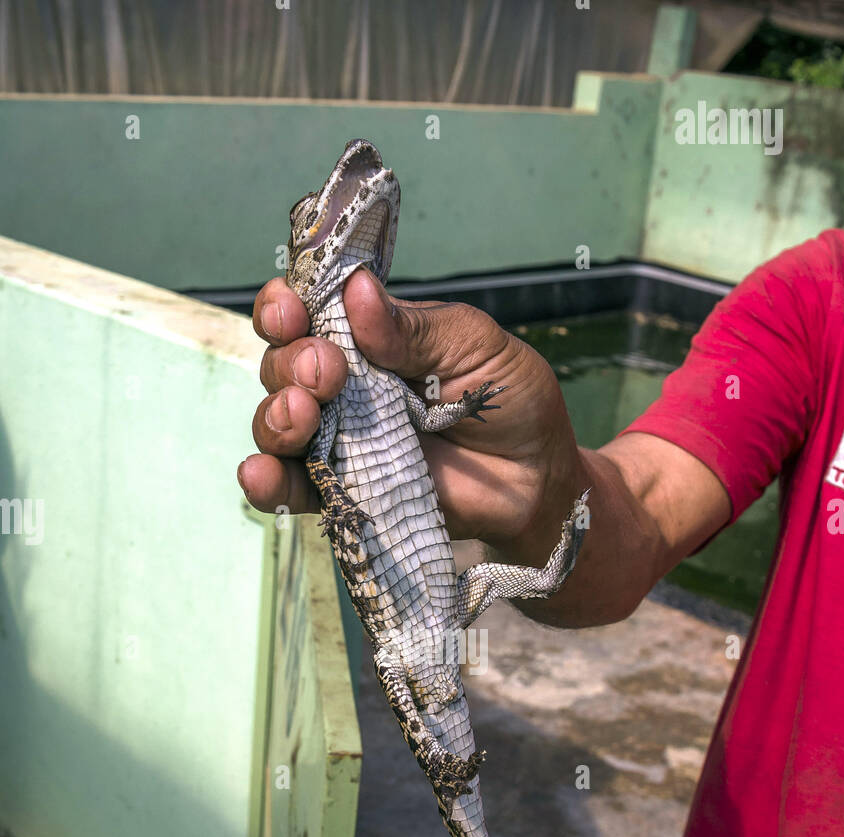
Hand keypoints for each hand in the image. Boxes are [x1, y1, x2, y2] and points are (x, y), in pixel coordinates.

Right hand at [239, 268, 578, 547]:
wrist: (535, 478)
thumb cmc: (508, 400)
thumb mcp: (472, 344)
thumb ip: (413, 327)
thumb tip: (356, 291)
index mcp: (366, 337)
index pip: (305, 312)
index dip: (284, 306)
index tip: (292, 307)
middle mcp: (342, 386)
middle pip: (282, 365)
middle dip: (292, 362)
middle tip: (328, 371)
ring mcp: (339, 440)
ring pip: (277, 423)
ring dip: (276, 415)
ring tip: (304, 414)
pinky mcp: (344, 492)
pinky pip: (290, 488)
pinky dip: (266, 482)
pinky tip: (262, 474)